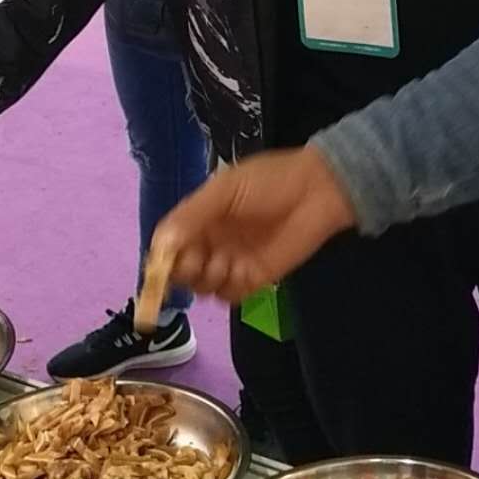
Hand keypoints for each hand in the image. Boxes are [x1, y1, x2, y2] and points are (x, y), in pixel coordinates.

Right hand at [149, 145, 355, 302]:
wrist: (317, 191)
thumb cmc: (270, 182)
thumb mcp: (225, 189)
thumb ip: (192, 215)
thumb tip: (160, 246)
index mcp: (199, 218)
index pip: (168, 244)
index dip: (162, 258)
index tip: (162, 266)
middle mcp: (211, 242)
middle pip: (181, 271)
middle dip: (184, 272)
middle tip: (200, 261)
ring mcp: (231, 262)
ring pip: (203, 286)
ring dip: (207, 280)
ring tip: (226, 264)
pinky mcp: (254, 279)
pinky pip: (229, 296)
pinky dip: (229, 290)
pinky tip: (241, 273)